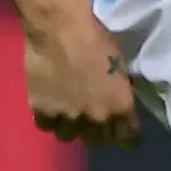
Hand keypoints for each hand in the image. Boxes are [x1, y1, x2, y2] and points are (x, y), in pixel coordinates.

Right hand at [24, 3, 142, 146]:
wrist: (60, 28)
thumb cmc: (96, 38)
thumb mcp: (120, 66)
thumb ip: (119, 91)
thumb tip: (116, 100)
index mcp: (121, 106)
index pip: (128, 139)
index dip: (126, 135)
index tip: (122, 130)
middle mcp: (96, 118)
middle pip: (98, 141)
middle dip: (96, 130)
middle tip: (91, 115)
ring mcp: (68, 117)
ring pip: (69, 136)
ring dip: (69, 124)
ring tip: (66, 108)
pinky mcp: (42, 111)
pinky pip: (46, 125)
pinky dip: (48, 117)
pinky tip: (49, 103)